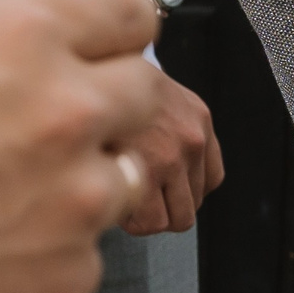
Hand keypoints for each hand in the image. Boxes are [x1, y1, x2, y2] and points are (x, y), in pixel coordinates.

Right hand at [0, 0, 163, 292]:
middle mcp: (68, 108)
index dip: (114, 34)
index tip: (102, 51)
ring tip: (5, 210)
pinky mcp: (71, 277)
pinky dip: (49, 260)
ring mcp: (79, 199)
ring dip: (83, 186)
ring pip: (124, 177)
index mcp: (20, 35)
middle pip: (144, 91)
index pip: (127, 12)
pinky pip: (85, 258)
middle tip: (51, 136)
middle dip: (109, 107)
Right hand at [120, 71, 223, 234]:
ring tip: (119, 197)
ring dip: (144, 217)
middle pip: (191, 206)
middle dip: (161, 207)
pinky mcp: (144, 176)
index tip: (158, 189)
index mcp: (198, 118)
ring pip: (169, 220)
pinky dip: (128, 220)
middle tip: (134, 196)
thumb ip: (167, 120)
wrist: (83, 68)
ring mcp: (170, 160)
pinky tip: (110, 197)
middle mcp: (192, 140)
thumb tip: (162, 159)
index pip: (211, 179)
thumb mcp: (150, 89)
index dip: (180, 190)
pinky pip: (146, 224)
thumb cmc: (105, 80)